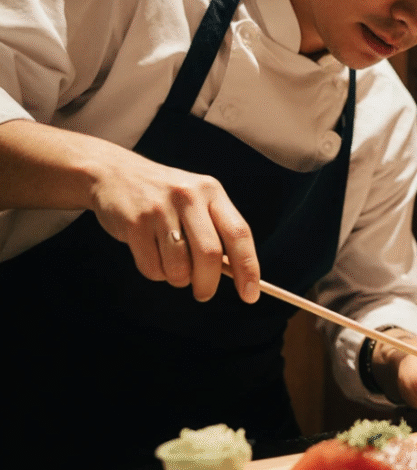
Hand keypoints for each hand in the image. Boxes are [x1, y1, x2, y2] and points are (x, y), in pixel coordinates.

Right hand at [88, 147, 259, 302]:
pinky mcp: (134, 223)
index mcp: (212, 191)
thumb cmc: (165, 198)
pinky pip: (152, 267)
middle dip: (208, 283)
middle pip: (210, 254)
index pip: (239, 233)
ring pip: (179, 266)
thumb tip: (236, 275)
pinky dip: (156, 273)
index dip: (248, 268)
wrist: (113, 174)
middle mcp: (189, 197)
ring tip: (173, 267)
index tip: (250, 295)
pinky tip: (152, 257)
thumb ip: (216, 231)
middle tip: (204, 294)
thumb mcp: (196, 201)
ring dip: (178, 279)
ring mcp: (159, 209)